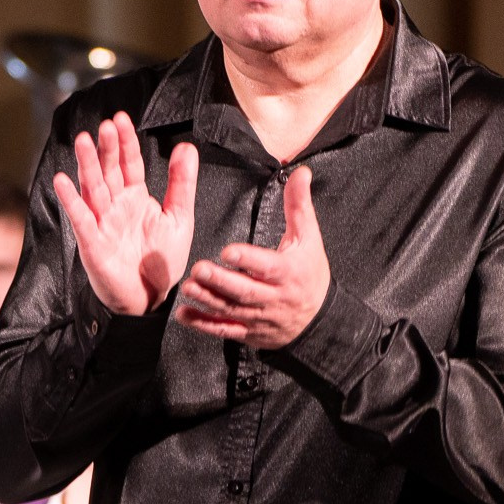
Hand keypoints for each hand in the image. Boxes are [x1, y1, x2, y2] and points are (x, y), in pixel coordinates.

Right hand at [51, 115, 197, 316]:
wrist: (149, 299)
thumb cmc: (160, 262)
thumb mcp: (180, 218)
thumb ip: (182, 183)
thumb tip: (186, 147)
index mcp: (135, 198)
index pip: (128, 163)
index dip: (125, 142)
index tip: (121, 119)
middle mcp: (115, 206)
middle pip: (108, 171)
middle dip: (106, 148)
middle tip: (104, 126)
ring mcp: (102, 223)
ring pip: (92, 189)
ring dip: (86, 165)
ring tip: (83, 141)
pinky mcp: (92, 244)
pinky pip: (81, 219)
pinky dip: (72, 201)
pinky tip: (62, 182)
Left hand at [176, 165, 329, 348]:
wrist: (319, 320)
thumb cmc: (310, 272)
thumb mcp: (309, 238)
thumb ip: (298, 204)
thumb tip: (300, 171)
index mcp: (287, 273)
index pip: (267, 266)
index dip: (248, 260)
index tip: (227, 251)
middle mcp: (273, 298)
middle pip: (244, 291)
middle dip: (220, 281)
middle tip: (198, 269)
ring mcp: (259, 318)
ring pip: (231, 311)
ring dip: (207, 300)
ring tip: (187, 287)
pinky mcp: (248, 332)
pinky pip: (224, 330)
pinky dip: (203, 325)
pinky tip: (184, 315)